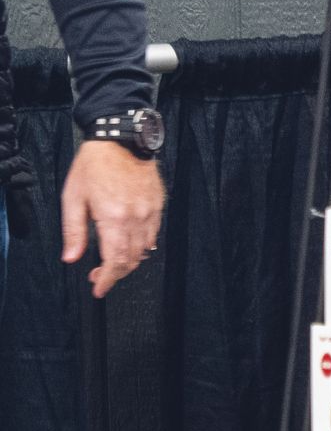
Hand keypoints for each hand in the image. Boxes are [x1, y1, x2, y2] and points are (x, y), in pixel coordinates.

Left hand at [61, 139, 166, 297]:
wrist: (121, 141)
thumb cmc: (94, 166)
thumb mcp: (73, 198)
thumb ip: (74, 231)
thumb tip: (71, 258)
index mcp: (114, 218)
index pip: (115, 260)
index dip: (107, 280)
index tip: (99, 289)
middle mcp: (136, 218)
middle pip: (131, 259)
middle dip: (116, 274)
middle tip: (99, 276)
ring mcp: (150, 212)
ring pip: (144, 250)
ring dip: (129, 261)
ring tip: (112, 261)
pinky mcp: (158, 206)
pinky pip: (153, 235)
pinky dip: (142, 246)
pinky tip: (129, 245)